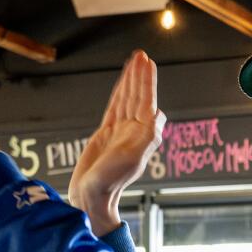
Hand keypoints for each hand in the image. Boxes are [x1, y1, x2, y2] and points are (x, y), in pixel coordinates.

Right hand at [69, 50, 165, 234]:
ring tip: (134, 61)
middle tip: (141, 55)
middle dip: (140, 76)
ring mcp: (120, 131)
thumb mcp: (132, 157)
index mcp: (142, 134)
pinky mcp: (106, 133)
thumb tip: (159, 114)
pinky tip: (122, 84)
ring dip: (131, 80)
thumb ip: (147, 136)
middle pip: (138, 96)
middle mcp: (133, 131)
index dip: (147, 81)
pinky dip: (119, 93)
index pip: (146, 101)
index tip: (147, 63)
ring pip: (127, 99)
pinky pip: (114, 107)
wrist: (92, 196)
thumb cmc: (111, 180)